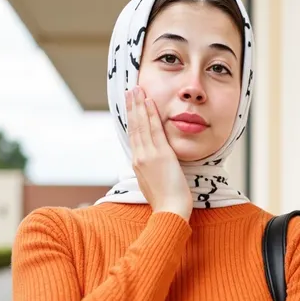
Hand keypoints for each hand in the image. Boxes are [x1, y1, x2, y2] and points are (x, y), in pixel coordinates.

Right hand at [126, 86, 192, 220]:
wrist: (170, 210)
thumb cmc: (165, 201)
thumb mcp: (152, 183)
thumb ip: (150, 170)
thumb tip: (150, 164)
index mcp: (138, 164)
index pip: (134, 136)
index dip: (131, 119)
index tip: (130, 105)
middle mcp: (139, 157)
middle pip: (134, 127)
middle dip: (131, 107)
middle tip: (129, 90)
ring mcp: (148, 155)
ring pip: (141, 125)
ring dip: (138, 105)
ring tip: (136, 89)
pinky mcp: (160, 155)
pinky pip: (154, 130)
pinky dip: (151, 114)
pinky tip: (149, 102)